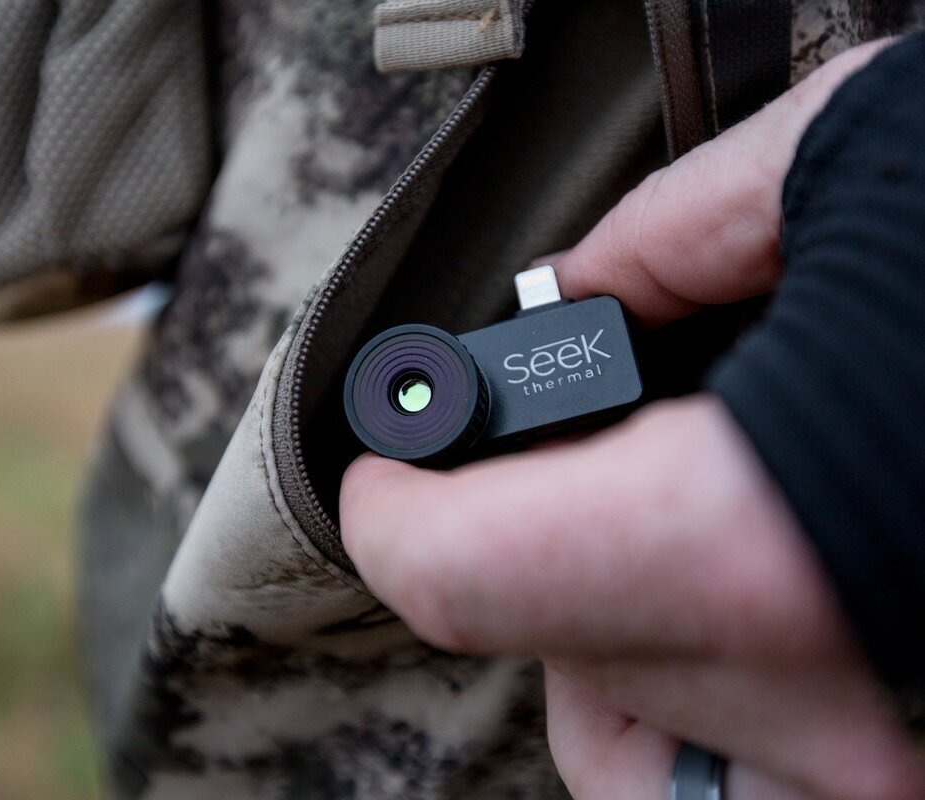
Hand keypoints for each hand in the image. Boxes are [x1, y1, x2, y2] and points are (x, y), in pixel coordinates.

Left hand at [340, 40, 924, 799]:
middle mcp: (833, 720)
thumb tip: (570, 294)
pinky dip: (720, 701)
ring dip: (625, 644)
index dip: (396, 506)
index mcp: (756, 549)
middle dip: (533, 559)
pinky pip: (751, 779)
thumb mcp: (845, 164)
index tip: (397, 463)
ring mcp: (899, 781)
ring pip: (644, 758)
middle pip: (548, 664)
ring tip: (699, 530)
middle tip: (587, 464)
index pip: (448, 575)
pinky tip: (768, 604)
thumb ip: (671, 238)